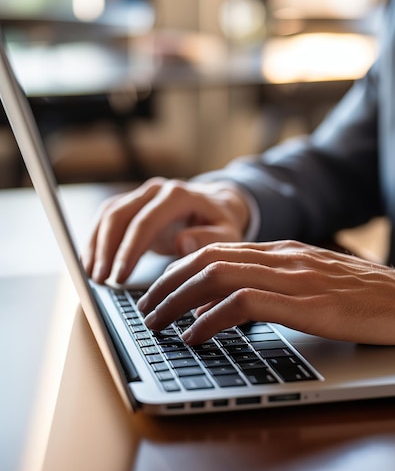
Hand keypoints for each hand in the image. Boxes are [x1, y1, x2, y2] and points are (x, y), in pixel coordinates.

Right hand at [82, 177, 250, 283]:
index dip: (130, 249)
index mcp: (179, 196)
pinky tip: (91, 262)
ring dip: (96, 245)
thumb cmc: (221, 224)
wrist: (216, 206)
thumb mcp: (227, 235)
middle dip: (106, 250)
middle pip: (120, 215)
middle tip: (101, 280)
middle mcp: (157, 190)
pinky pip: (107, 217)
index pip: (146, 221)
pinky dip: (95, 239)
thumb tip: (181, 242)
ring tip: (92, 276)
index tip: (120, 276)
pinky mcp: (132, 203)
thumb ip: (208, 239)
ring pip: (108, 214)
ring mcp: (142, 194)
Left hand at [138, 240, 394, 349]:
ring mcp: (297, 277)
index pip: (218, 249)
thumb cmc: (373, 298)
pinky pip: (244, 303)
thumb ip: (281, 284)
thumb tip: (238, 301)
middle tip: (145, 309)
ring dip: (178, 299)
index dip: (179, 268)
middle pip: (208, 258)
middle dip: (167, 283)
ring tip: (157, 323)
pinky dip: (211, 318)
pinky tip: (196, 335)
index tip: (159, 291)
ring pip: (219, 275)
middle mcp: (287, 256)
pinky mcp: (309, 304)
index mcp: (288, 251)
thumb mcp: (320, 282)